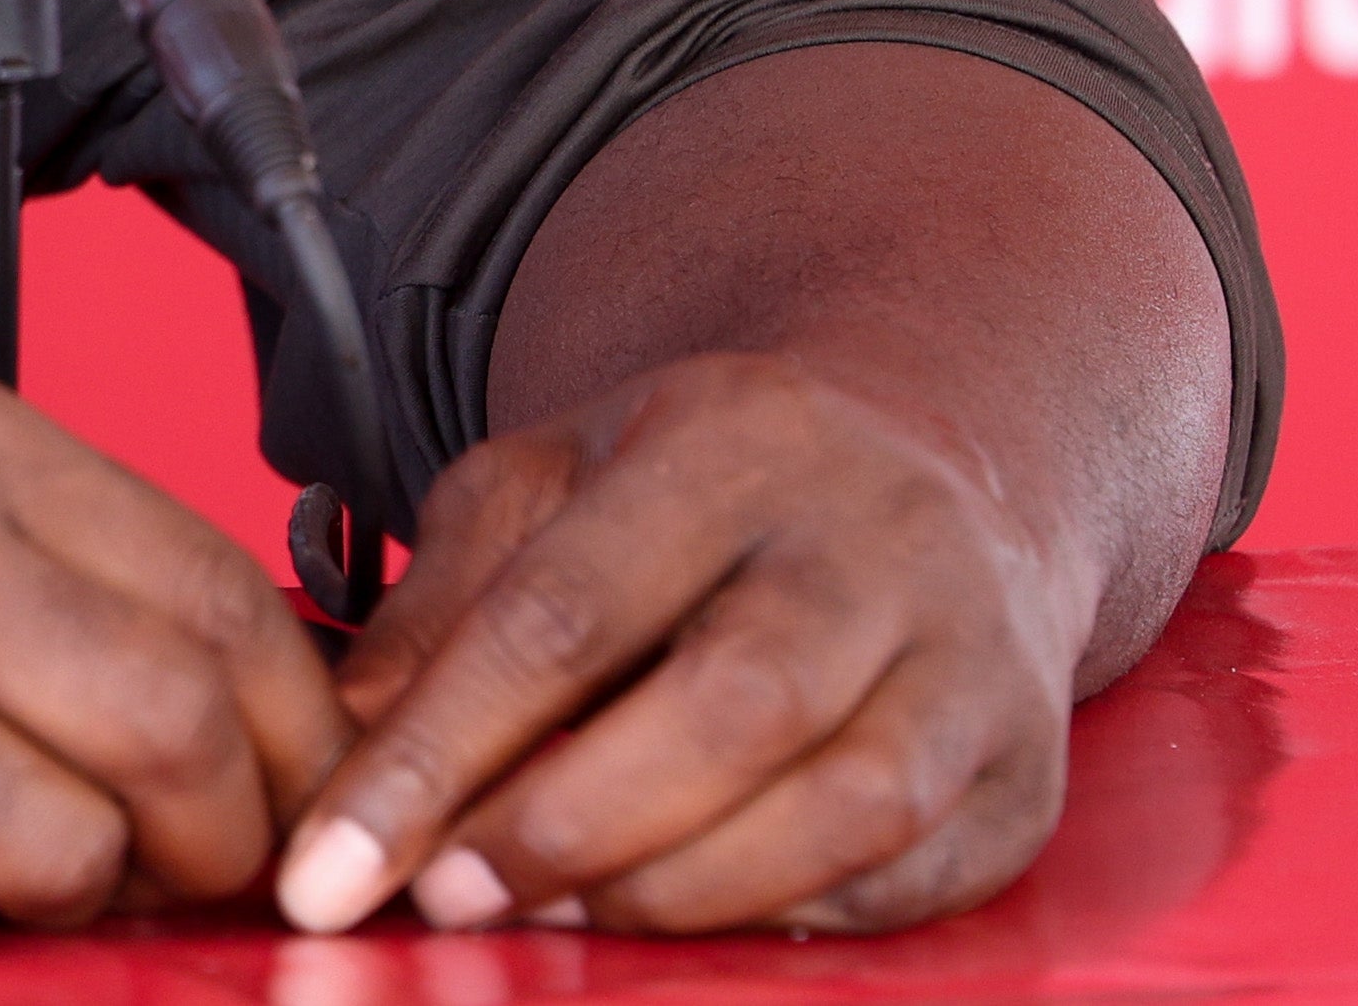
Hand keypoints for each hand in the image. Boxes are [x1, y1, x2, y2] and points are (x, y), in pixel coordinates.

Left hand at [276, 345, 1099, 938]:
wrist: (942, 474)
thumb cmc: (705, 494)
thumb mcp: (557, 482)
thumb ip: (448, 600)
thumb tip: (345, 736)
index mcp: (736, 438)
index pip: (569, 606)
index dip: (442, 746)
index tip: (332, 861)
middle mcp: (876, 539)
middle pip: (729, 703)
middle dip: (568, 824)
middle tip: (447, 898)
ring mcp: (971, 658)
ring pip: (845, 804)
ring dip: (677, 887)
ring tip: (548, 918)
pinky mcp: (1025, 775)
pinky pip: (908, 878)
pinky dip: (786, 915)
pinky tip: (683, 919)